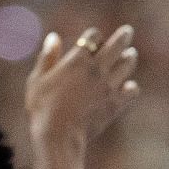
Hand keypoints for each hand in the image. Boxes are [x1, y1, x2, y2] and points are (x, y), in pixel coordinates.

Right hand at [25, 24, 138, 146]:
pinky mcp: (116, 103)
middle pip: (117, 45)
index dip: (94, 35)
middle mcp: (97, 69)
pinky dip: (131, 87)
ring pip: (127, 64)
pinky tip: (127, 87)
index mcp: (77, 60)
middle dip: (123, 36)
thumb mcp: (37, 80)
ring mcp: (109, 86)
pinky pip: (132, 90)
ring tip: (131, 54)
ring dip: (130, 58)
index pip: (93, 36)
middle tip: (127, 31)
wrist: (58, 137)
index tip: (93, 37)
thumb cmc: (42, 108)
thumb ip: (47, 58)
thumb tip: (53, 37)